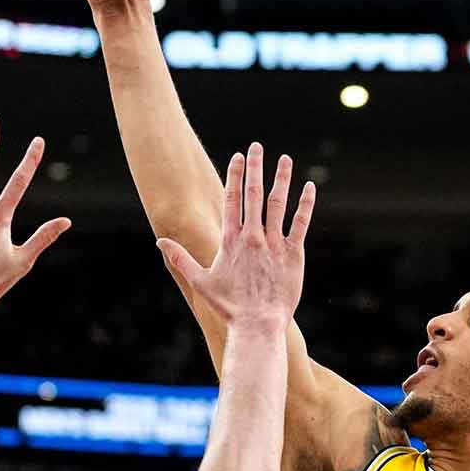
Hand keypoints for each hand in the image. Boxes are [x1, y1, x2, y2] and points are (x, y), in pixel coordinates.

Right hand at [157, 143, 315, 327]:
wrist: (258, 324)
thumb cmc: (229, 307)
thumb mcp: (200, 282)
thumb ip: (180, 259)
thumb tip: (159, 242)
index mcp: (231, 240)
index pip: (232, 199)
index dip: (235, 175)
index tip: (238, 156)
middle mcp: (253, 237)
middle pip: (254, 194)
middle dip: (255, 167)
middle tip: (257, 146)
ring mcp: (274, 244)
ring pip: (278, 203)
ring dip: (281, 179)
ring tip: (285, 159)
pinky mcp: (293, 254)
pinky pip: (300, 223)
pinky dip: (305, 204)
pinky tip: (309, 188)